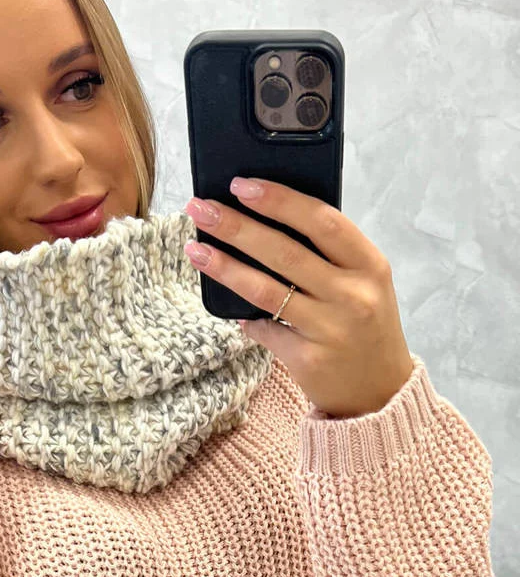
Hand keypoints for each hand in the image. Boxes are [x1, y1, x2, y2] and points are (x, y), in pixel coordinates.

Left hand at [183, 178, 414, 417]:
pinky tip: (227, 304)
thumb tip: (265, 220)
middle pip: (285, 252)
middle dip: (238, 226)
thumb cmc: (365, 326)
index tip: (241, 184)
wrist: (380, 392)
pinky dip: (244, 316)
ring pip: (266, 290)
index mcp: (370, 265)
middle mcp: (353, 294)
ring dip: (225, 267)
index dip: (279, 200)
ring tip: (196, 248)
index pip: (321, 221)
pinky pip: (264, 329)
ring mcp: (331, 328)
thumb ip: (329, 255)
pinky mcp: (308, 358)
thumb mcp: (364, 283)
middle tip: (201, 208)